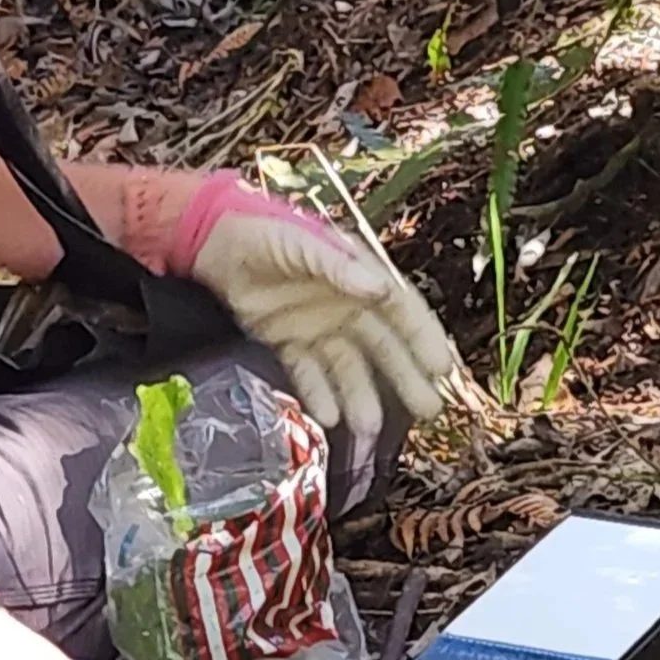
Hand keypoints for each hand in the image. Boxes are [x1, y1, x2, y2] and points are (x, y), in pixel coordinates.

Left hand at [167, 175, 463, 439]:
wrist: (217, 242)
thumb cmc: (268, 232)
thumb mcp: (305, 244)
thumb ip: (341, 267)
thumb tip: (381, 289)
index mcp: (359, 277)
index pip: (401, 312)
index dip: (423, 338)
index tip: (442, 367)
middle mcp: (345, 306)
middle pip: (382, 347)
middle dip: (404, 378)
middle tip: (427, 410)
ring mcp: (317, 327)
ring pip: (347, 367)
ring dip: (360, 396)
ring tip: (369, 427)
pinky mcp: (287, 342)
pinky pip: (308, 373)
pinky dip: (318, 394)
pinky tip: (329, 417)